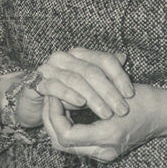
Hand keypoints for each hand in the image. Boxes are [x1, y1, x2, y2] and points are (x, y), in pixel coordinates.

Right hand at [15, 47, 133, 127]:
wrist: (36, 100)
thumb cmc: (68, 92)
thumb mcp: (90, 83)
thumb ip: (105, 71)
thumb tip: (123, 56)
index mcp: (80, 54)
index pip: (104, 59)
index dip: (119, 76)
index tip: (131, 94)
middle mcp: (64, 57)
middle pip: (91, 70)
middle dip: (109, 91)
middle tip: (122, 109)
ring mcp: (50, 68)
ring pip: (75, 79)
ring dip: (93, 97)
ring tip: (106, 113)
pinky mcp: (38, 82)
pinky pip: (55, 86)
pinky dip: (69, 95)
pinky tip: (81, 104)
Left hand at [42, 83, 166, 162]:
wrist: (165, 114)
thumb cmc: (143, 99)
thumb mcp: (114, 93)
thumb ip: (87, 97)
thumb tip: (59, 93)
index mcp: (106, 137)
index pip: (65, 135)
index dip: (53, 114)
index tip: (54, 95)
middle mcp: (104, 151)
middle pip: (60, 145)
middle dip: (50, 121)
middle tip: (49, 99)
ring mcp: (105, 154)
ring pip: (65, 146)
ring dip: (56, 125)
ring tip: (56, 103)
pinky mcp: (105, 151)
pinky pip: (77, 143)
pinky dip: (67, 128)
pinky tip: (68, 111)